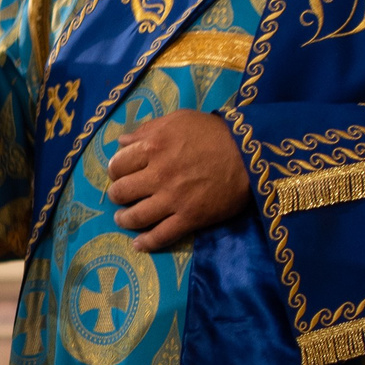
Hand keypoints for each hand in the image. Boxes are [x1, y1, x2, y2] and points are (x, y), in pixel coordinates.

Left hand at [108, 109, 250, 251]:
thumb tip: (121, 142)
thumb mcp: (179, 119)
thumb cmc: (214, 133)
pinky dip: (146, 243)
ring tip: (124, 219)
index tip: (119, 174)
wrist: (249, 155)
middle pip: (122, 192)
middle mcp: (158, 175)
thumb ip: (147, 129)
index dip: (115, 170)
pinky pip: (161, 236)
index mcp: (153, 147)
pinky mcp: (189, 218)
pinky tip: (139, 245)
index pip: (118, 164)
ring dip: (125, 219)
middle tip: (121, 196)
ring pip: (136, 216)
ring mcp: (172, 199)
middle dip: (117, 195)